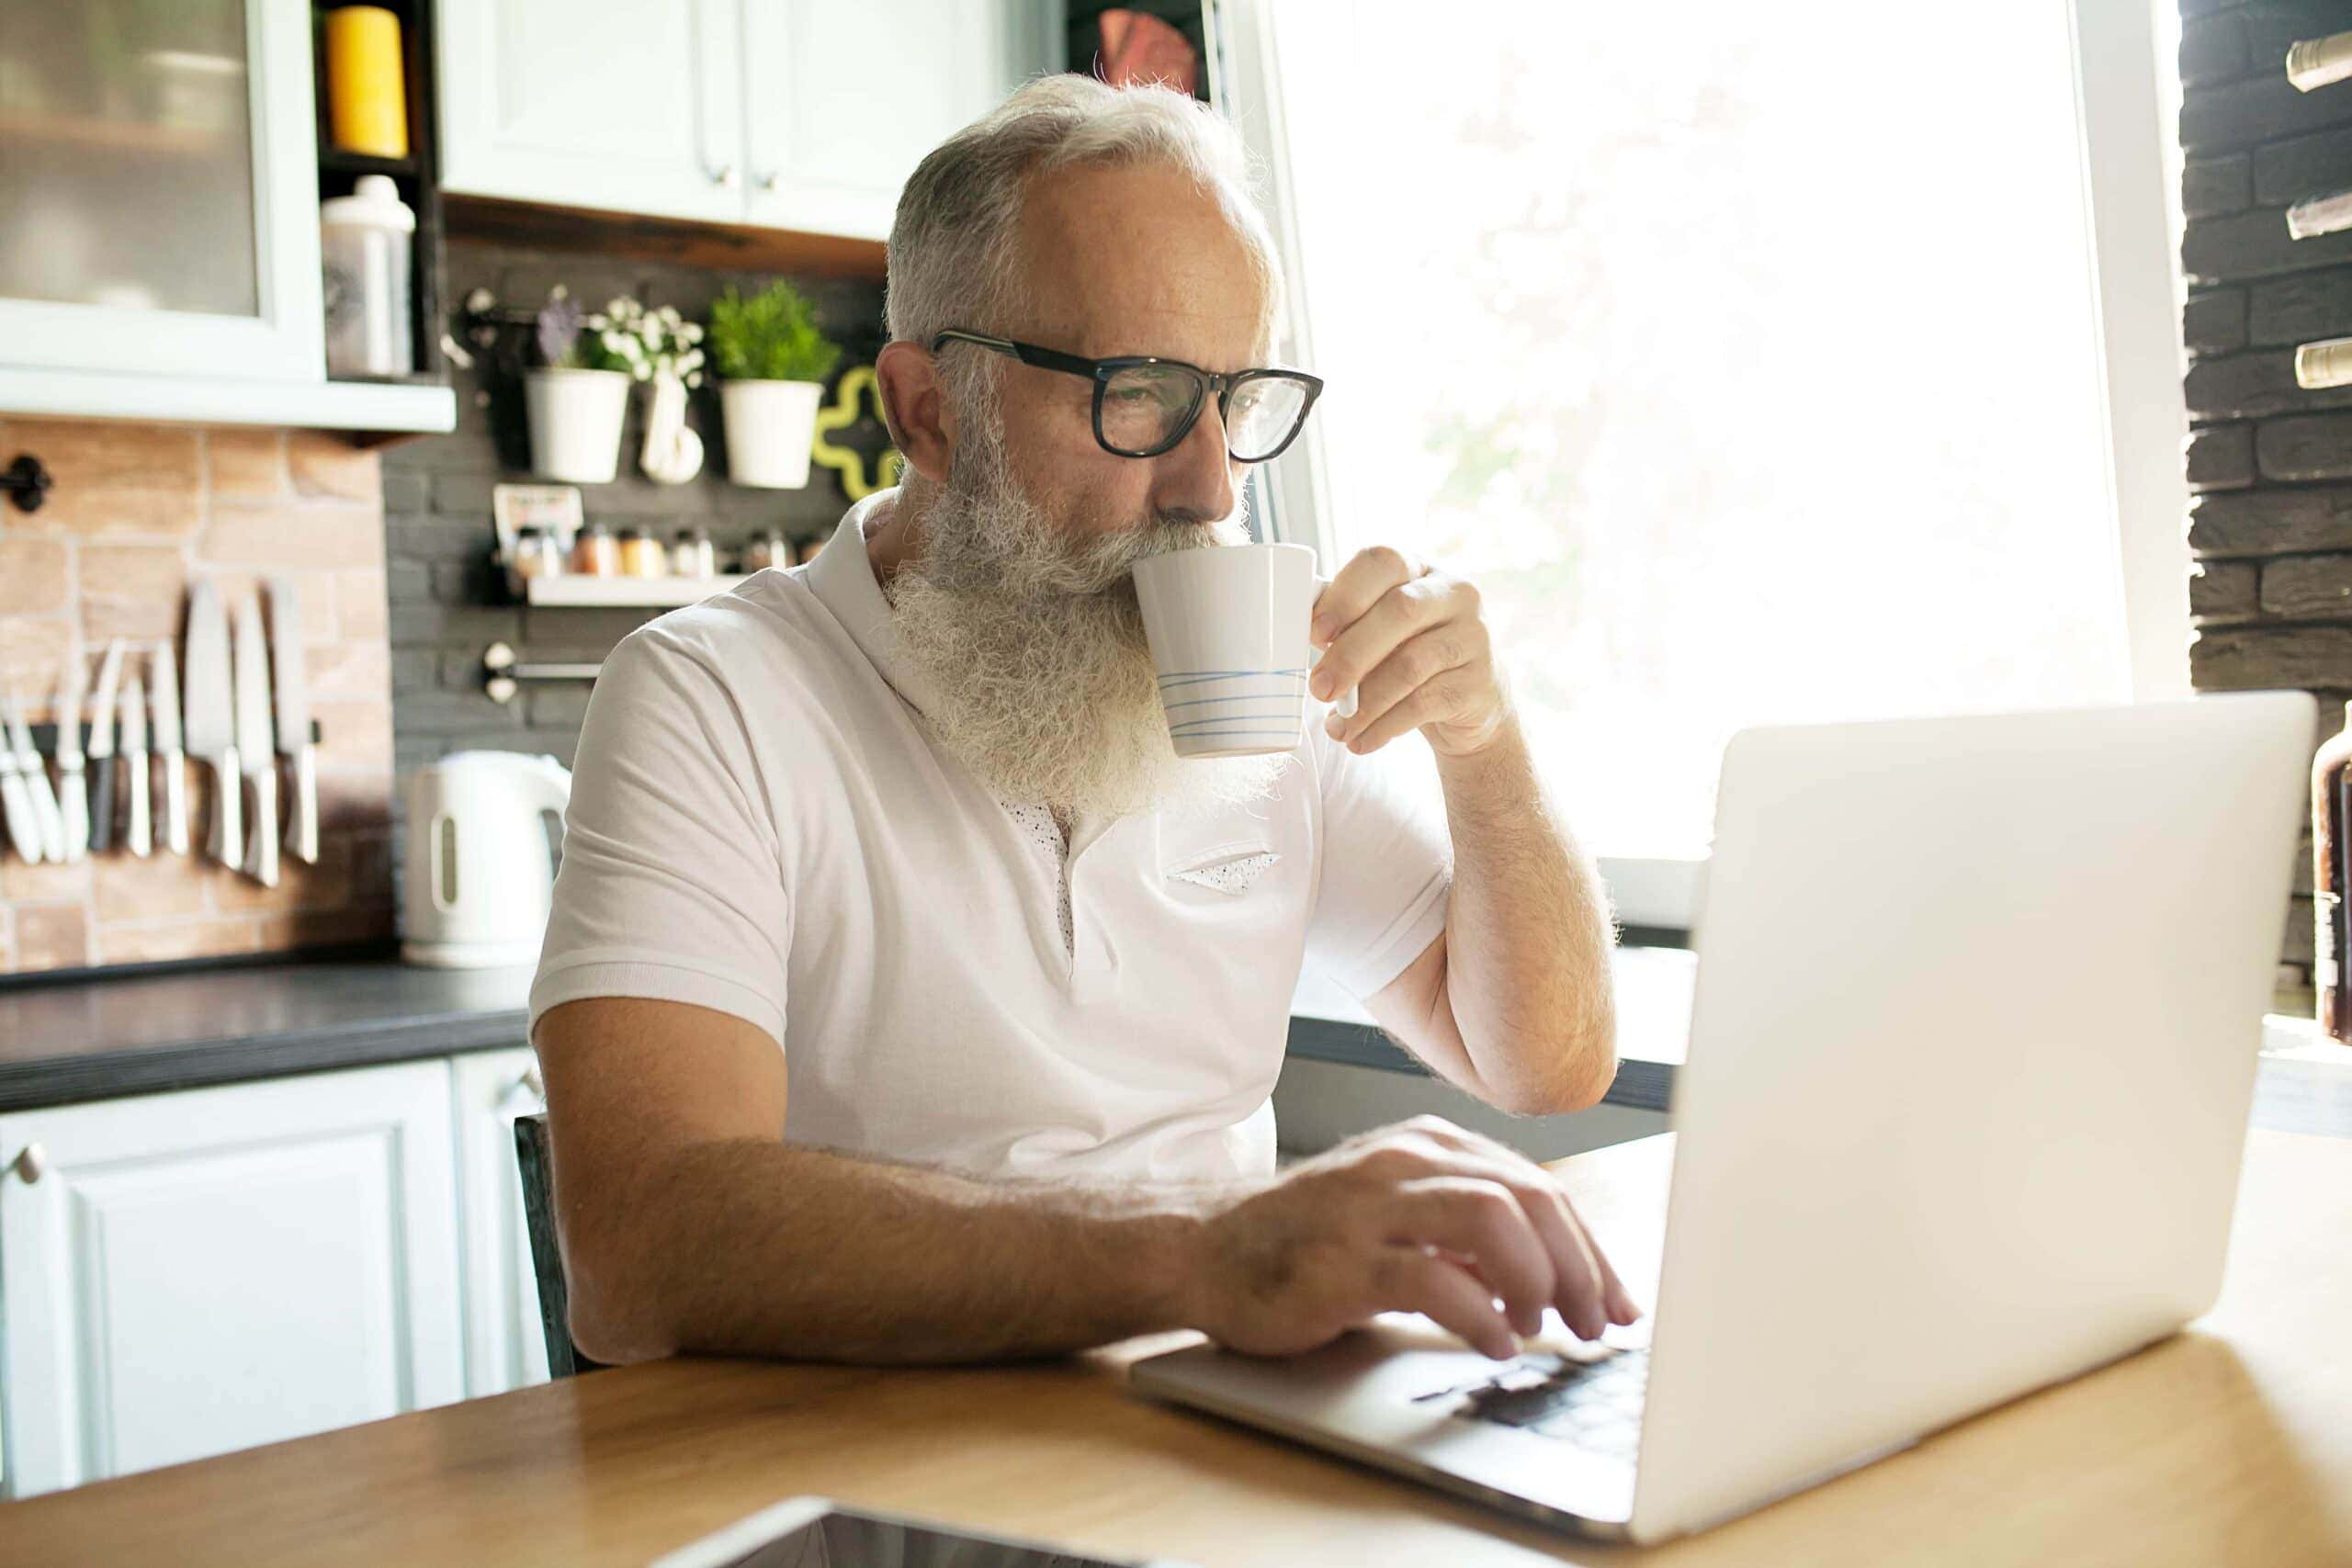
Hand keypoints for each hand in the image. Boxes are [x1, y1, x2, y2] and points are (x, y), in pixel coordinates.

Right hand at [1186, 1114, 1641, 1360]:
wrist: (1205, 1249)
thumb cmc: (1309, 1240)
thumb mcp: (1400, 1214)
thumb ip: (1470, 1233)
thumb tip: (1560, 1276)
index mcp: (1428, 1144)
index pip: (1538, 1187)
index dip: (1590, 1248)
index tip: (1617, 1301)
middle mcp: (1404, 1161)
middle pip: (1528, 1197)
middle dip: (1579, 1268)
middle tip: (1595, 1325)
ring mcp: (1370, 1207)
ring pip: (1491, 1219)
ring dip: (1537, 1280)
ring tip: (1542, 1327)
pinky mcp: (1341, 1261)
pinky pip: (1432, 1280)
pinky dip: (1480, 1316)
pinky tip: (1496, 1343)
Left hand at [1310, 547, 1508, 758]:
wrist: (1472, 704)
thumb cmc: (1410, 658)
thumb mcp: (1382, 633)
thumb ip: (1348, 625)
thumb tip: (1298, 638)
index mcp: (1420, 569)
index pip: (1383, 562)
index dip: (1345, 595)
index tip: (1314, 633)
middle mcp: (1455, 593)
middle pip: (1399, 612)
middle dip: (1350, 654)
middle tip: (1319, 689)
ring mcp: (1474, 636)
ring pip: (1410, 664)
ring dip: (1365, 702)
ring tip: (1339, 728)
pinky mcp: (1479, 682)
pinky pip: (1424, 703)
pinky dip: (1384, 726)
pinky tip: (1362, 740)